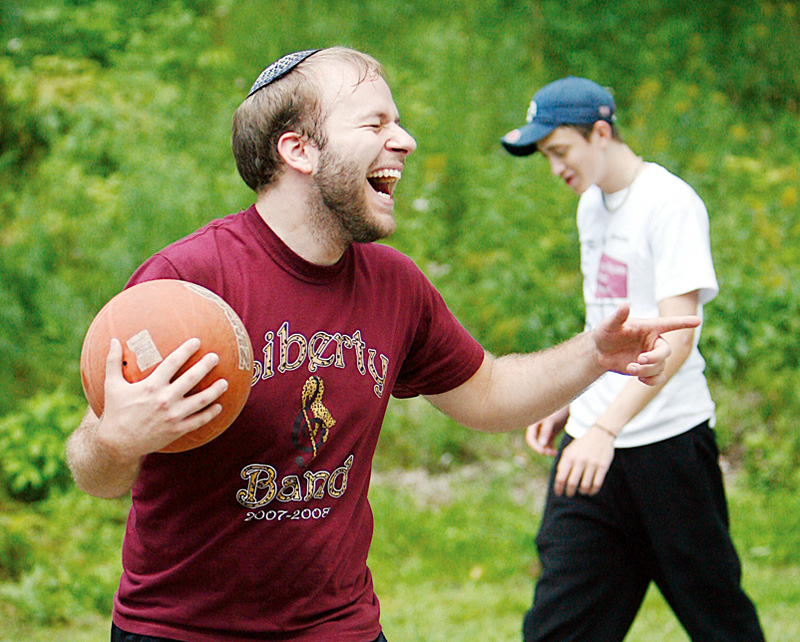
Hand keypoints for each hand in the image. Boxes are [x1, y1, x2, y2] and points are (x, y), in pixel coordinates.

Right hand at [96, 338, 227, 459]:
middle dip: (206, 365)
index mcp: (151, 386)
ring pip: (201, 400)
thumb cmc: (115, 412)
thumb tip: (113, 340)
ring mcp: (173, 415)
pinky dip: (211, 414)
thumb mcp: (112, 386)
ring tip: (225, 382)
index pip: (173, 363)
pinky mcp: (177, 430)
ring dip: (215, 390)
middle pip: (192, 378)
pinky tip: (219, 407)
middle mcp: (165, 399)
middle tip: (215, 357)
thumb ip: (113, 362)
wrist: (117, 443)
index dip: (186, 350)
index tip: (197, 341)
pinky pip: (199, 420)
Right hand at [525, 406, 569, 456]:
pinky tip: (556, 451)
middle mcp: (538, 427)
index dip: (535, 446)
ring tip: (554, 453)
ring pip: (542, 444)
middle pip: (536, 442)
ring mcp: (544, 430)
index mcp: (534, 423)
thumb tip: (541, 444)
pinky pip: (548, 443)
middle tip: (550, 453)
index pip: (530, 438)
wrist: (569, 404)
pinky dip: (551, 448)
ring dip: (547, 450)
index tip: (543, 452)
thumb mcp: (551, 420)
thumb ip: (545, 431)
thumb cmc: (558, 410)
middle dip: (541, 449)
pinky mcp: (551, 432)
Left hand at [554, 425, 615, 495]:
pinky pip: (597, 484)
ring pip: (585, 486)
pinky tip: (590, 491)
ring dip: (581, 492)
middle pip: (572, 483)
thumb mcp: (569, 451)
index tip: (559, 493)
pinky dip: (592, 491)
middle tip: (569, 494)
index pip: (561, 477)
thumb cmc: (581, 445)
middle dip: (569, 492)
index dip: (558, 488)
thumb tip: (559, 482)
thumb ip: (563, 464)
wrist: (600, 434)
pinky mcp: (603, 466)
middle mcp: (580, 460)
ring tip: (581, 492)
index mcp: (569, 456)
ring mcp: (592, 463)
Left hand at [592, 304, 699, 384]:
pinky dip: (652, 380)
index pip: (669, 324)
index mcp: (649, 327)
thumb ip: (619, 316)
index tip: (698, 320)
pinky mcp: (648, 369)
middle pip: (666, 351)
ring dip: (647, 370)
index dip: (683, 322)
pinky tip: (640, 379)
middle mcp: (653, 342)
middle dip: (655, 357)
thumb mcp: (609, 324)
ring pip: (660, 366)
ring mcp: (652, 356)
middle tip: (640, 359)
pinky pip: (659, 377)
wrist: (599, 352)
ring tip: (630, 368)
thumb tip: (624, 304)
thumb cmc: (606, 333)